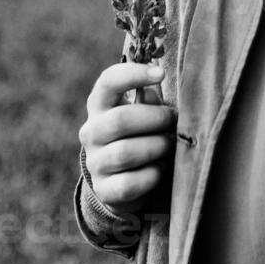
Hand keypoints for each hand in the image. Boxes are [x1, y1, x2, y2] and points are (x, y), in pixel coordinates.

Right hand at [79, 63, 174, 217]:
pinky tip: (160, 169)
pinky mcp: (104, 190)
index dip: (133, 74)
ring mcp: (95, 162)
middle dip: (155, 119)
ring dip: (156, 147)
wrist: (125, 179)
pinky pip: (129, 183)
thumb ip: (149, 100)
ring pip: (125, 153)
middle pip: (120, 120)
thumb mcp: (144, 113)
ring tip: (169, 145)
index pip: (108, 82)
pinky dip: (152, 175)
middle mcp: (91, 132)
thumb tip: (151, 94)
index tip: (160, 73)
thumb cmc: (141, 134)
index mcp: (100, 105)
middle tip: (172, 120)